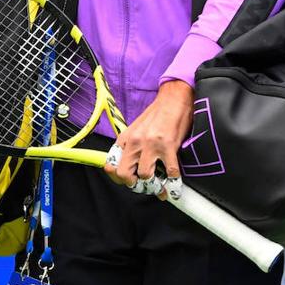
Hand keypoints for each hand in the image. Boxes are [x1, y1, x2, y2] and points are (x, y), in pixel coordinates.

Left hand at [103, 80, 194, 200]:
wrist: (173, 100)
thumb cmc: (156, 115)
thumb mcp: (136, 130)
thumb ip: (130, 147)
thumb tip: (129, 167)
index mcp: (125, 139)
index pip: (111, 165)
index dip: (118, 178)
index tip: (129, 180)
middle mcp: (135, 142)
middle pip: (124, 174)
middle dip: (133, 184)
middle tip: (143, 185)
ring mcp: (151, 145)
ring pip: (145, 175)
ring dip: (153, 183)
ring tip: (160, 182)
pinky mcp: (169, 147)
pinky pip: (170, 172)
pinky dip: (173, 180)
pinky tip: (174, 180)